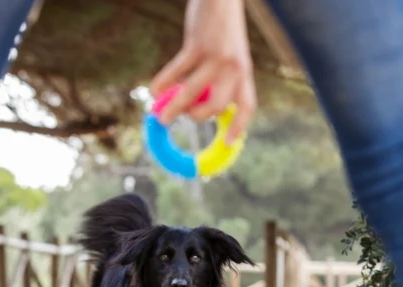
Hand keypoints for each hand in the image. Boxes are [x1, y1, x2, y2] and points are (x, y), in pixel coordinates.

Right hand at [151, 0, 256, 142]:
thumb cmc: (221, 27)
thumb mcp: (228, 54)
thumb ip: (218, 77)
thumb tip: (195, 103)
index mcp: (244, 72)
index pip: (247, 105)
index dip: (239, 126)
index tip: (229, 144)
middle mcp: (234, 67)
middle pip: (217, 106)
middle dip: (196, 118)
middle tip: (181, 117)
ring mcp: (216, 56)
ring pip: (193, 94)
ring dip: (174, 109)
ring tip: (159, 118)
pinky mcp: (197, 45)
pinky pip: (176, 72)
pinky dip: (163, 84)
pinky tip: (154, 91)